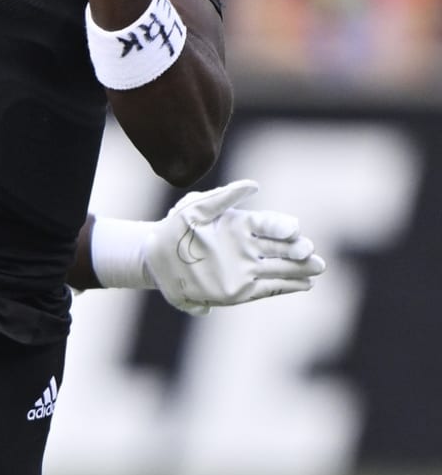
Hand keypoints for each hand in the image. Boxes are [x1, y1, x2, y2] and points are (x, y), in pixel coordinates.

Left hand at [142, 180, 325, 314]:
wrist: (156, 259)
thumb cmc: (174, 228)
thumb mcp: (194, 208)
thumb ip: (224, 196)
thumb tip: (254, 184)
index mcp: (239, 224)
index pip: (268, 223)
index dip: (281, 226)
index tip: (292, 228)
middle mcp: (247, 246)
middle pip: (280, 247)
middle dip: (298, 248)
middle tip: (309, 251)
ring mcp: (246, 268)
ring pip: (280, 267)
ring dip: (300, 269)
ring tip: (318, 268)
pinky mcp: (241, 289)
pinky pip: (270, 287)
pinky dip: (288, 286)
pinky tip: (306, 284)